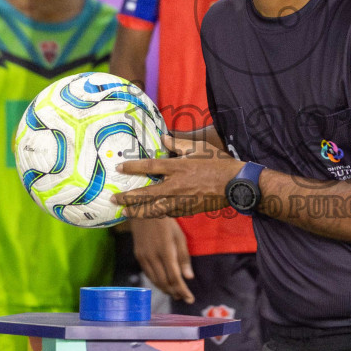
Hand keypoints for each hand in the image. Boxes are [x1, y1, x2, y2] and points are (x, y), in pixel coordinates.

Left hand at [114, 133, 240, 218]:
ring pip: (154, 209)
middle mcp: (176, 185)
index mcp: (178, 167)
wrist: (235, 184)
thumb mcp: (200, 148)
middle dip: (128, 198)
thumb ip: (179, 143)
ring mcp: (181, 200)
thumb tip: (164, 137)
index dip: (133, 167)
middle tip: (114, 200)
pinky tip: (150, 213)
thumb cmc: (219, 163)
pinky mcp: (188, 210)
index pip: (150, 166)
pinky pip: (168, 213)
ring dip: (138, 211)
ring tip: (126, 213)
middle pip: (146, 194)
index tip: (119, 168)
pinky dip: (157, 214)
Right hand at [130, 216, 195, 303]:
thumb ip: (184, 257)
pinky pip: (148, 274)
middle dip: (174, 293)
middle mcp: (152, 256)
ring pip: (155, 280)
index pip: (174, 277)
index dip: (182, 290)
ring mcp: (143, 257)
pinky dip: (157, 281)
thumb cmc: (166, 221)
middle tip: (184, 298)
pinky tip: (164, 283)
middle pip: (164, 282)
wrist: (143, 210)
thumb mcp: (179, 236)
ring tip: (175, 294)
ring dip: (166, 289)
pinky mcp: (138, 256)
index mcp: (165, 250)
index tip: (190, 299)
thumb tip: (188, 277)